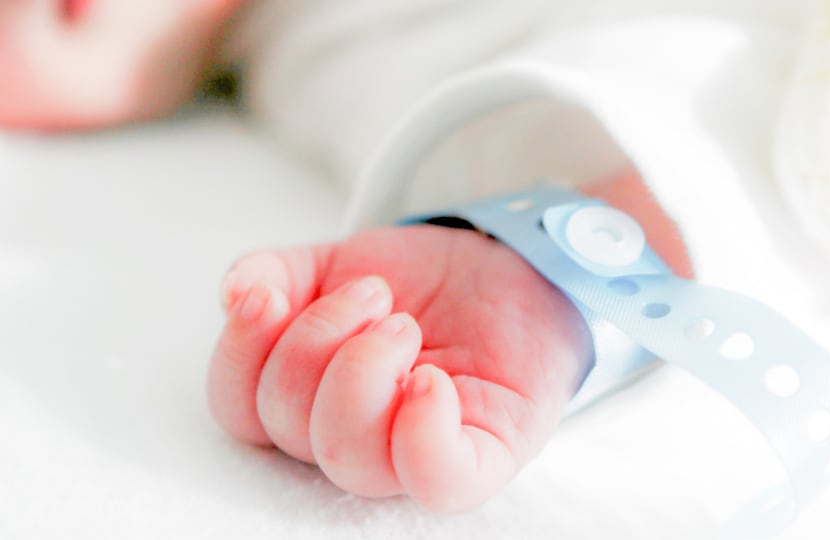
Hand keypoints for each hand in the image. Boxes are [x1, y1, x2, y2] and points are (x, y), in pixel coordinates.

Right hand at [207, 226, 591, 511]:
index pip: (239, 410)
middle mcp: (354, 439)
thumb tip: (238, 294)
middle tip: (375, 295)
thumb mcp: (337, 263)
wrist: (509, 269)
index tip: (270, 295)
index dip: (239, 353)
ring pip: (349, 457)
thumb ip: (277, 273)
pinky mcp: (481, 457)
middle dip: (318, 340)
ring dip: (363, 369)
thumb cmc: (421, 284)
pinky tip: (430, 379)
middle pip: (289, 426)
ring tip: (404, 324)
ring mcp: (415, 456)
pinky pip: (439, 480)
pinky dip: (423, 430)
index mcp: (309, 403)